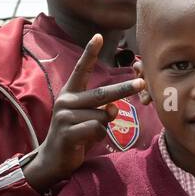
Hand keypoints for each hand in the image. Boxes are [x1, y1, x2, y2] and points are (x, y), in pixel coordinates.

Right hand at [22, 35, 145, 191]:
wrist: (53, 159)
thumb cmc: (74, 135)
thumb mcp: (87, 118)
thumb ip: (100, 110)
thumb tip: (113, 109)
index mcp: (70, 93)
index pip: (81, 69)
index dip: (89, 52)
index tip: (98, 36)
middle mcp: (66, 101)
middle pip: (102, 94)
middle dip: (124, 89)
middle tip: (141, 83)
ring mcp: (65, 116)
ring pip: (102, 116)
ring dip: (103, 127)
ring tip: (88, 134)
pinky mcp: (67, 132)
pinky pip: (97, 129)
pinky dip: (99, 136)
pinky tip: (86, 141)